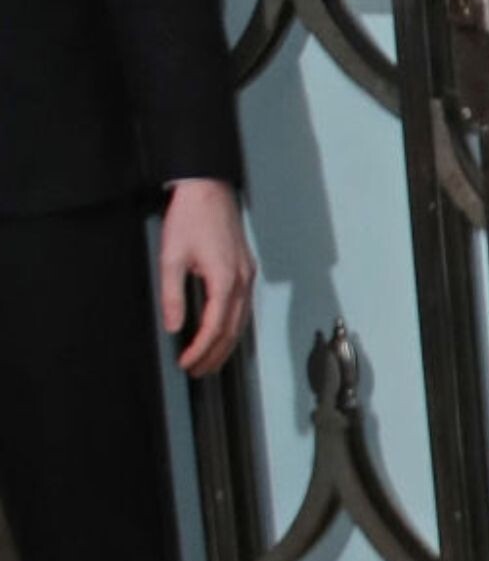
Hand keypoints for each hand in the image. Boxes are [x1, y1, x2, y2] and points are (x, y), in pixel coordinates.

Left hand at [157, 177, 254, 375]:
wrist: (207, 188)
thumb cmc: (191, 217)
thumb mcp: (171, 257)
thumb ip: (172, 295)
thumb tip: (175, 326)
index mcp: (224, 279)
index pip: (216, 327)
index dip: (201, 350)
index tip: (187, 363)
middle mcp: (241, 280)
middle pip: (233, 330)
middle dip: (216, 355)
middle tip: (199, 372)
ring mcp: (246, 275)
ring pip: (241, 321)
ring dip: (226, 344)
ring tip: (210, 360)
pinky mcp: (244, 269)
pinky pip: (243, 307)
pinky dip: (233, 326)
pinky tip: (223, 333)